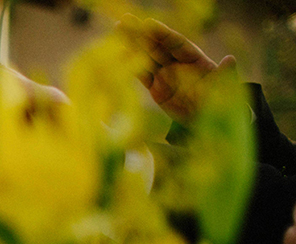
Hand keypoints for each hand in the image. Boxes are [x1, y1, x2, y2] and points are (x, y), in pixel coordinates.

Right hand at [118, 14, 235, 122]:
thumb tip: (230, 60)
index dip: (162, 33)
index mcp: (194, 58)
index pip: (175, 43)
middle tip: (124, 19)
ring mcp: (165, 75)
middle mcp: (178, 63)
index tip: (147, 23)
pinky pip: (142, 76)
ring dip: (132, 43)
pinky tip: (119, 55)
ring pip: (146, 56)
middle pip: (157, 45)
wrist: (208, 120)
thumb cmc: (219, 102)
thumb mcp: (225, 89)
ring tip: (117, 29)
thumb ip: (225, 74)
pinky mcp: (156, 89)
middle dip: (140, 32)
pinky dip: (131, 67)